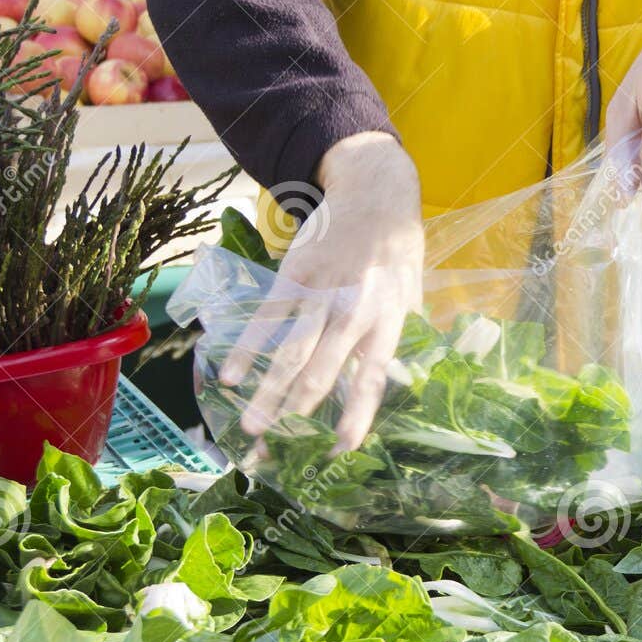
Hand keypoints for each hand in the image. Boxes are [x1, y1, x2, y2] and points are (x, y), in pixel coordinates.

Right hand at [220, 132, 424, 452]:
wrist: (373, 194)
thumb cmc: (397, 253)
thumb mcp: (411, 296)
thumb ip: (401, 337)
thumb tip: (400, 382)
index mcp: (388, 322)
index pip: (372, 378)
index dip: (357, 414)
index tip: (340, 448)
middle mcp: (353, 311)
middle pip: (320, 371)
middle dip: (296, 414)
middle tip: (274, 447)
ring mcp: (321, 293)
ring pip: (290, 351)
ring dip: (267, 391)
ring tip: (251, 425)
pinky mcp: (294, 275)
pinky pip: (266, 317)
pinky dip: (246, 347)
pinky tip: (230, 375)